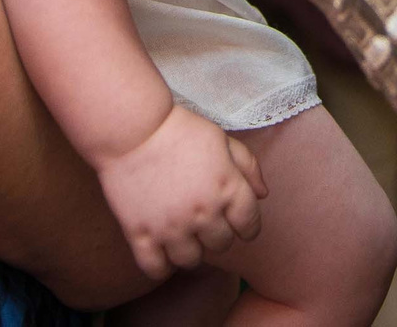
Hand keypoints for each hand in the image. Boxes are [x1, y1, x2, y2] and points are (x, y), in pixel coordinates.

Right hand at [94, 102, 265, 280]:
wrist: (134, 129)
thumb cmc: (180, 130)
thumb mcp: (222, 139)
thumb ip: (248, 166)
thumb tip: (263, 194)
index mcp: (227, 189)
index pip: (249, 224)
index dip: (246, 226)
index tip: (238, 224)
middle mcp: (203, 214)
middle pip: (222, 245)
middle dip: (217, 234)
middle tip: (204, 221)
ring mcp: (171, 227)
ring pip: (191, 261)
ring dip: (191, 250)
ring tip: (183, 235)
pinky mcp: (140, 234)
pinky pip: (156, 269)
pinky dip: (161, 266)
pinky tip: (161, 251)